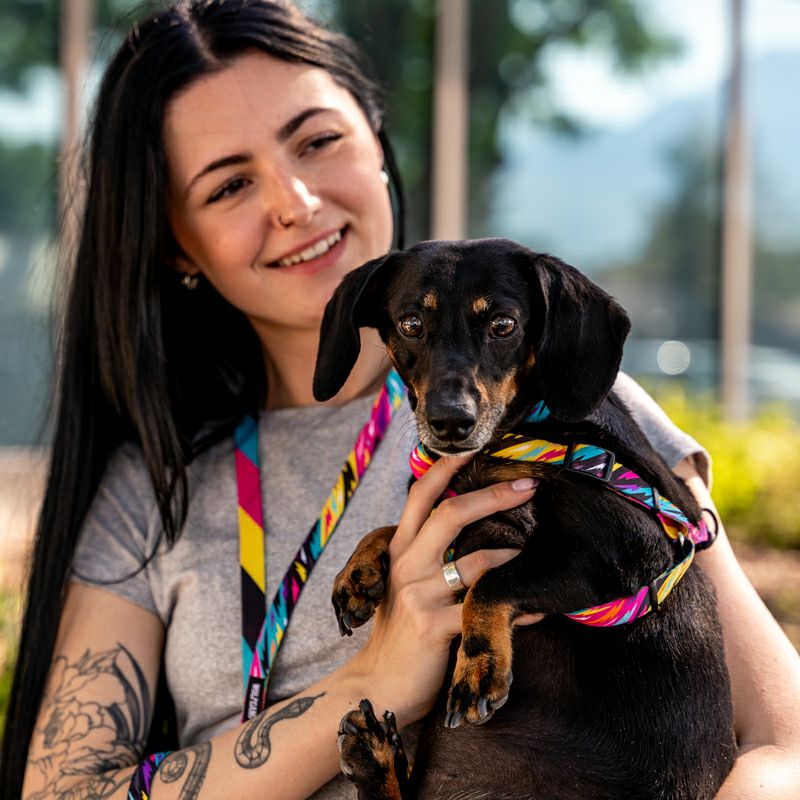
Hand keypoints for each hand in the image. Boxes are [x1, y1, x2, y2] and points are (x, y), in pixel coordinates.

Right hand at [347, 455, 540, 727]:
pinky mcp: (433, 627)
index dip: (447, 466)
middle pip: (450, 513)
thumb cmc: (399, 630)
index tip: (476, 446)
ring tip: (537, 553)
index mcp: (399, 547)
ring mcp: (418, 595)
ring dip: (513, 555)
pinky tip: (537, 607)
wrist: (377, 684)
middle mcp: (406, 564)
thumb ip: (427, 552)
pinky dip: (517, 608)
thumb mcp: (404, 581)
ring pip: (475, 561)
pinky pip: (484, 608)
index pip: (421, 494)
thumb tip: (471, 524)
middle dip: (493, 495)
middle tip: (529, 485)